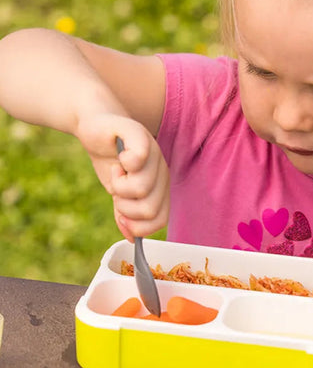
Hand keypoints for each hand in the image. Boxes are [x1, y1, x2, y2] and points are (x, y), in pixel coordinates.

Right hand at [76, 113, 169, 240]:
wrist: (95, 127)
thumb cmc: (109, 161)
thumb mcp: (117, 192)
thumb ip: (125, 215)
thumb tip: (131, 239)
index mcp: (161, 186)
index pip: (160, 219)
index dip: (139, 226)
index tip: (121, 216)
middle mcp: (162, 170)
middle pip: (150, 208)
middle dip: (125, 207)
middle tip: (117, 191)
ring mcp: (154, 153)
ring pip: (142, 188)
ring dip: (119, 186)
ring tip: (116, 172)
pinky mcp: (140, 136)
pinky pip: (138, 160)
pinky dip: (121, 165)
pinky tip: (118, 160)